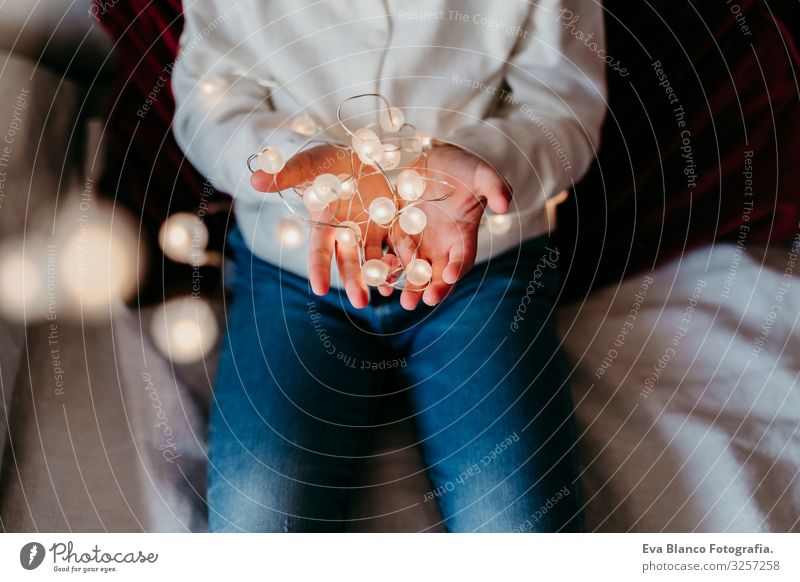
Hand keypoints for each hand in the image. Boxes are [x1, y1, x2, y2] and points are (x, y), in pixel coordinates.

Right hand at [251, 144, 392, 307]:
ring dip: (381, 275)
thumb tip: (254, 180)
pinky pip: (398, 243)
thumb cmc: (323, 163)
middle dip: (354, 282)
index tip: (320, 289)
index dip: (318, 269)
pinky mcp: (390, 222)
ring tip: (389, 294)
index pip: (319, 251)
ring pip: (375, 258)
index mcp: (324, 223)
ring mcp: (369, 230)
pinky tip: (411, 275)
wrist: (351, 158)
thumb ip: (285, 175)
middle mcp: (347, 233)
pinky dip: (403, 258)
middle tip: (361, 304)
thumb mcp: (306, 165)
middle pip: (349, 262)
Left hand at [388, 144, 509, 309]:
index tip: (448, 276)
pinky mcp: (400, 231)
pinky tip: (379, 274)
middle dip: (432, 289)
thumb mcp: (483, 175)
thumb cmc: (464, 169)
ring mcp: (420, 240)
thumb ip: (496, 188)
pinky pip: (393, 252)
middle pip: (437, 273)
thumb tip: (505, 205)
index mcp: (463, 235)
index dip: (457, 267)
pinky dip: (388, 264)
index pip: (462, 258)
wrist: (438, 159)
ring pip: (414, 269)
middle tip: (424, 300)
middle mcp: (442, 244)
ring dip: (408, 285)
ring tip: (402, 299)